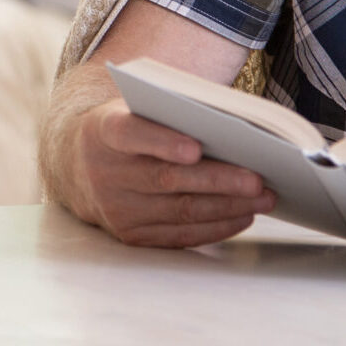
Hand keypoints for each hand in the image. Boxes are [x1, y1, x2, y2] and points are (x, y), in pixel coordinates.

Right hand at [67, 97, 275, 247]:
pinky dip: (216, 227)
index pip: (130, 134)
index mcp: (103, 131)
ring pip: (180, 211)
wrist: (81, 166)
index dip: (162, 142)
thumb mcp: (137, 109)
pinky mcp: (132, 235)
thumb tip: (232, 128)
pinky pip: (180, 235)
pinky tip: (242, 215)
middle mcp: (105, 173)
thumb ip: (171, 113)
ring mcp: (116, 209)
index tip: (195, 149)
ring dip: (227, 206)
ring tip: (263, 198)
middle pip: (166, 179)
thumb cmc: (128, 130)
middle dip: (217, 181)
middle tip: (257, 180)